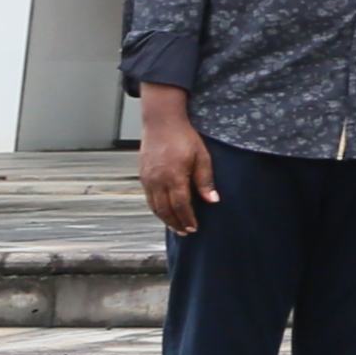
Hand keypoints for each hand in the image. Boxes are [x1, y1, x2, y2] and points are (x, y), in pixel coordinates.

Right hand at [135, 92, 214, 237]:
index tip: (195, 228)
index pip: (181, 205)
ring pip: (154, 206)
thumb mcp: (202, 156)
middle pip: (165, 210)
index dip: (187, 219)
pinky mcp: (142, 175)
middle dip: (176, 223)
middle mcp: (157, 181)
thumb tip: (213, 200)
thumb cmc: (185, 137)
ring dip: (165, 219)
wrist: (162, 122)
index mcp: (174, 177)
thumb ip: (205, 180)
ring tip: (176, 227)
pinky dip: (157, 208)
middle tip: (186, 232)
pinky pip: (149, 198)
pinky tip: (165, 211)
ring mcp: (147, 179)